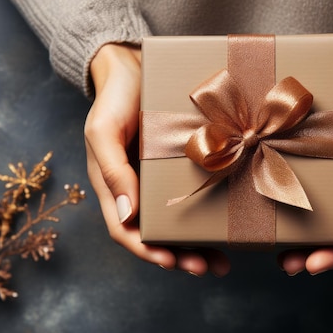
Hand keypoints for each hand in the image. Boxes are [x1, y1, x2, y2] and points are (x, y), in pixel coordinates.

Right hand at [85, 43, 229, 276]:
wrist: (133, 65)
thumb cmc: (113, 99)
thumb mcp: (103, 132)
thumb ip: (112, 171)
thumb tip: (128, 215)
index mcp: (114, 187)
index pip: (126, 231)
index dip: (147, 250)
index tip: (172, 262)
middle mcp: (139, 189)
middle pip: (157, 234)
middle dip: (181, 256)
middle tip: (208, 267)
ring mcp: (161, 178)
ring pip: (179, 220)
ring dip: (199, 243)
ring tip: (223, 260)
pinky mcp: (183, 163)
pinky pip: (196, 192)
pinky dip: (209, 211)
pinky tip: (229, 222)